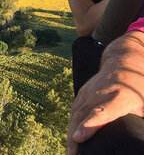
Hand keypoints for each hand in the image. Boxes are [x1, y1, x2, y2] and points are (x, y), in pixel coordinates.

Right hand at [67, 31, 143, 154]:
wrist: (123, 62)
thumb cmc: (139, 86)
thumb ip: (140, 117)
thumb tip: (139, 138)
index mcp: (120, 98)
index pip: (102, 113)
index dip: (90, 125)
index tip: (78, 137)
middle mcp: (99, 94)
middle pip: (83, 116)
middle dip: (75, 136)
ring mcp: (88, 92)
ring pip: (76, 114)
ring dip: (71, 134)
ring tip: (71, 152)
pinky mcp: (82, 93)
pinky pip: (74, 110)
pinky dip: (71, 125)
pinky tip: (72, 139)